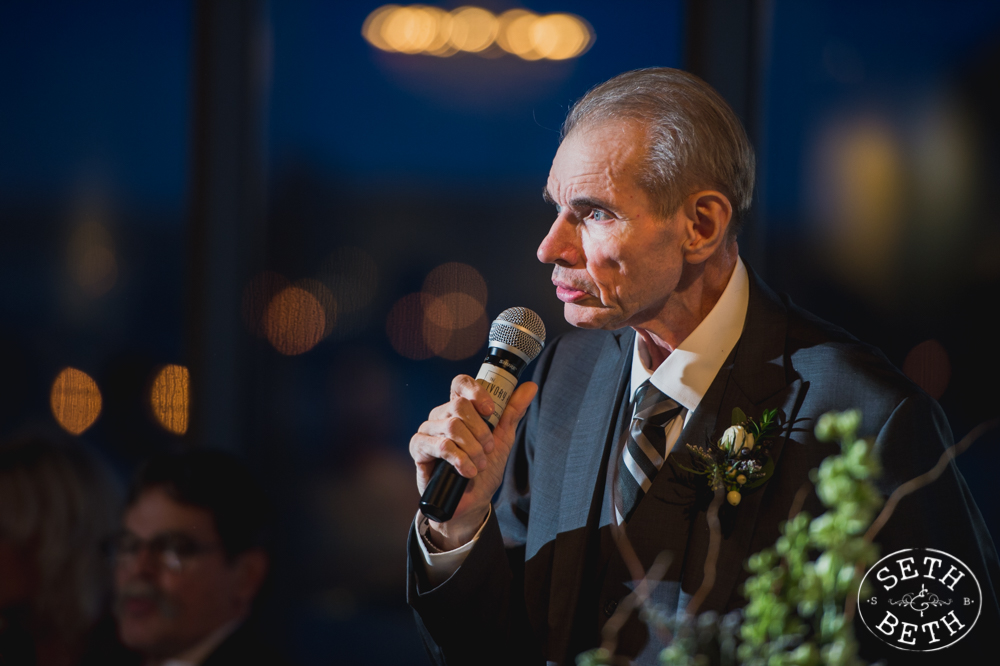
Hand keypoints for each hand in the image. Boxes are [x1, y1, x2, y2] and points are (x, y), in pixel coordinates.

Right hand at [409, 374, 537, 549]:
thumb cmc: (484, 469)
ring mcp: (428, 430)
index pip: (461, 383)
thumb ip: (512, 412)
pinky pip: (440, 445)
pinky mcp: (418, 448)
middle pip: (459, 405)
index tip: (490, 410)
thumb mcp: (503, 439)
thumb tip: (530, 386)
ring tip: (479, 465)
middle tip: (488, 449)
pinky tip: (467, 472)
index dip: (475, 391)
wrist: (471, 502)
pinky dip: (459, 459)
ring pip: (452, 426)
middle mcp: (441, 415)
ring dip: (472, 448)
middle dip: (480, 430)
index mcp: (459, 409)